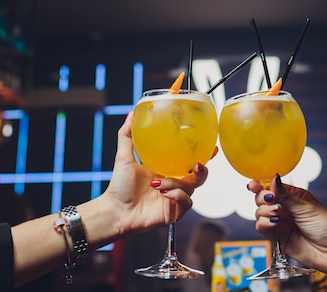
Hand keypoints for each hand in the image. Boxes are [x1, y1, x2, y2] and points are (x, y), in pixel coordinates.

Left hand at [103, 112, 212, 235]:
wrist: (115, 211)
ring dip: (177, 183)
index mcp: (167, 169)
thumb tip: (131, 114)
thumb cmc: (119, 186)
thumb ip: (127, 135)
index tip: (211, 145)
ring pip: (191, 188)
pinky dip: (176, 195)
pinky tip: (163, 193)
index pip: (190, 160)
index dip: (204, 153)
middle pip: (199, 175)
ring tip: (159, 183)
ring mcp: (176, 198)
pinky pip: (186, 202)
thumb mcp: (124, 157)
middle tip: (197, 164)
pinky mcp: (175, 212)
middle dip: (203, 170)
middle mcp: (174, 183)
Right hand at [248, 176, 326, 280]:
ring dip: (264, 211)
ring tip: (276, 213)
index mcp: (292, 196)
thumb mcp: (305, 207)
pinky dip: (264, 223)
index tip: (255, 184)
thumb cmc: (326, 227)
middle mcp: (284, 208)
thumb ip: (285, 195)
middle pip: (261, 198)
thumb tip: (274, 177)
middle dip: (262, 197)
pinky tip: (274, 223)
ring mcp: (279, 222)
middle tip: (271, 200)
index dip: (261, 184)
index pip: (271, 186)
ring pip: (259, 212)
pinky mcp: (276, 237)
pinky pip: (261, 227)